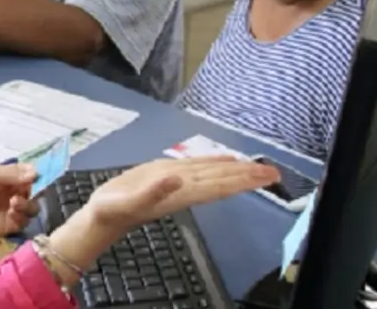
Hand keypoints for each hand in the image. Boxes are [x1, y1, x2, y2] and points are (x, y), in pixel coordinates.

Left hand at [0, 164, 38, 235]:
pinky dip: (21, 218)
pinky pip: (23, 223)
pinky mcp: (10, 225)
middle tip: (22, 194)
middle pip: (38, 196)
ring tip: (14, 204)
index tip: (38, 180)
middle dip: (35, 196)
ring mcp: (15, 210)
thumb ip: (14, 174)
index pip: (35, 178)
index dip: (40, 179)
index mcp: (16, 179)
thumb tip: (36, 174)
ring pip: (33, 210)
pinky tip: (11, 213)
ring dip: (28, 207)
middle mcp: (19, 193)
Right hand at [36, 155, 280, 288]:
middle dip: (247, 176)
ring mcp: (176, 181)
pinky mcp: (165, 174)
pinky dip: (214, 163)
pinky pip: (197, 167)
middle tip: (275, 172)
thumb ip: (152, 191)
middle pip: (222, 180)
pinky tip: (226, 160)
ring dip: (236, 170)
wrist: (101, 215)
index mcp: (180, 193)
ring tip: (260, 167)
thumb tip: (177, 178)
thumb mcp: (129, 201)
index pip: (219, 185)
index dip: (242, 181)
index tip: (264, 177)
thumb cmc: (113, 210)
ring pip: (212, 173)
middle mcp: (184, 188)